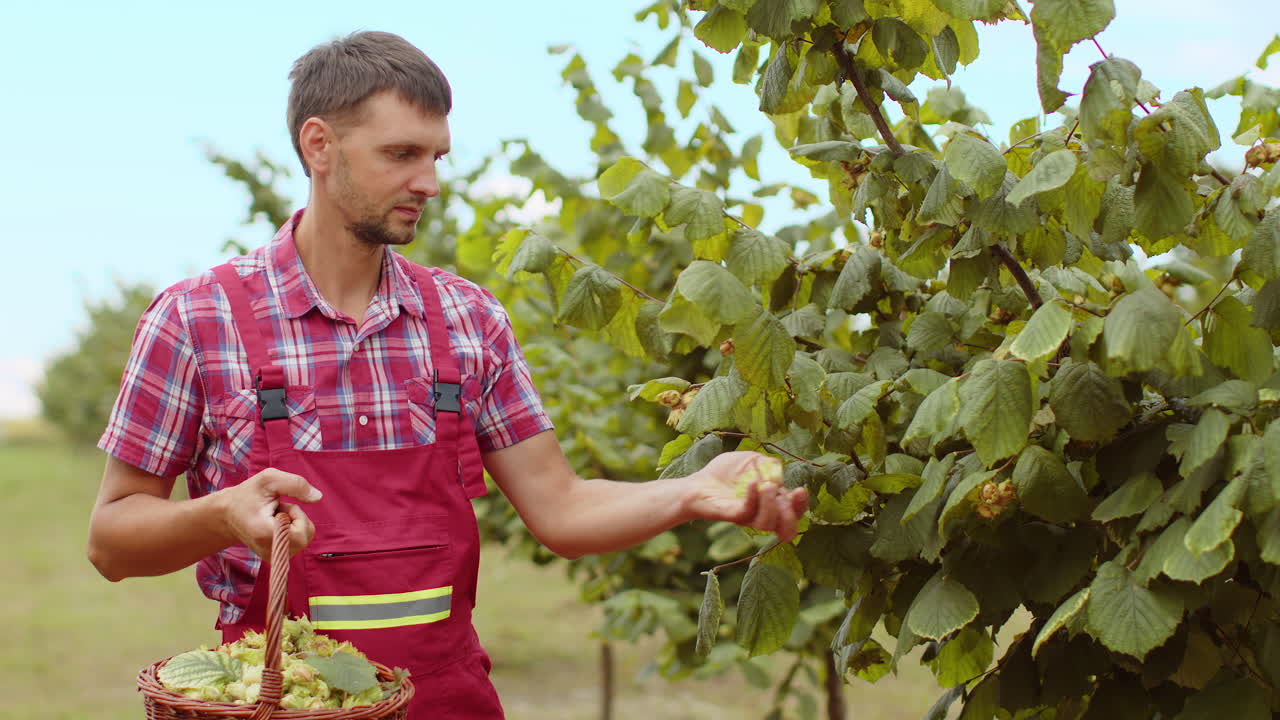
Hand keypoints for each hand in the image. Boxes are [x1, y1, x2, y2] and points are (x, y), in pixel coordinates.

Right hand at [217, 468, 320, 559]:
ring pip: (304, 538)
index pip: (300, 534)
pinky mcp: (276, 558)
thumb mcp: (269, 479)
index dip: (297, 516)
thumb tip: (317, 497)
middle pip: (306, 537)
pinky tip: (275, 524)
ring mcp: (273, 557)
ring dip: (294, 522)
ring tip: (274, 516)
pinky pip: (299, 542)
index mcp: (264, 534)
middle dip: (297, 517)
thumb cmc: (249, 494)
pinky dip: (292, 529)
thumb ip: (295, 484)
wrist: (228, 514)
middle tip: (277, 509)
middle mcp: (269, 551)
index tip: (280, 507)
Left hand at [684, 452, 807, 542]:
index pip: (794, 512)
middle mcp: (762, 514)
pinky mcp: (732, 515)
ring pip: (767, 524)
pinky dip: (753, 497)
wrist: (699, 481)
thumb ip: (768, 464)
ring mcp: (747, 517)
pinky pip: (747, 512)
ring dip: (772, 504)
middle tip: (790, 494)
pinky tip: (753, 481)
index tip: (800, 490)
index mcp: (772, 501)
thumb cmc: (726, 473)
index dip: (801, 505)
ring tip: (766, 486)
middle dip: (793, 513)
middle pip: (786, 529)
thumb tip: (779, 476)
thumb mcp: (752, 460)